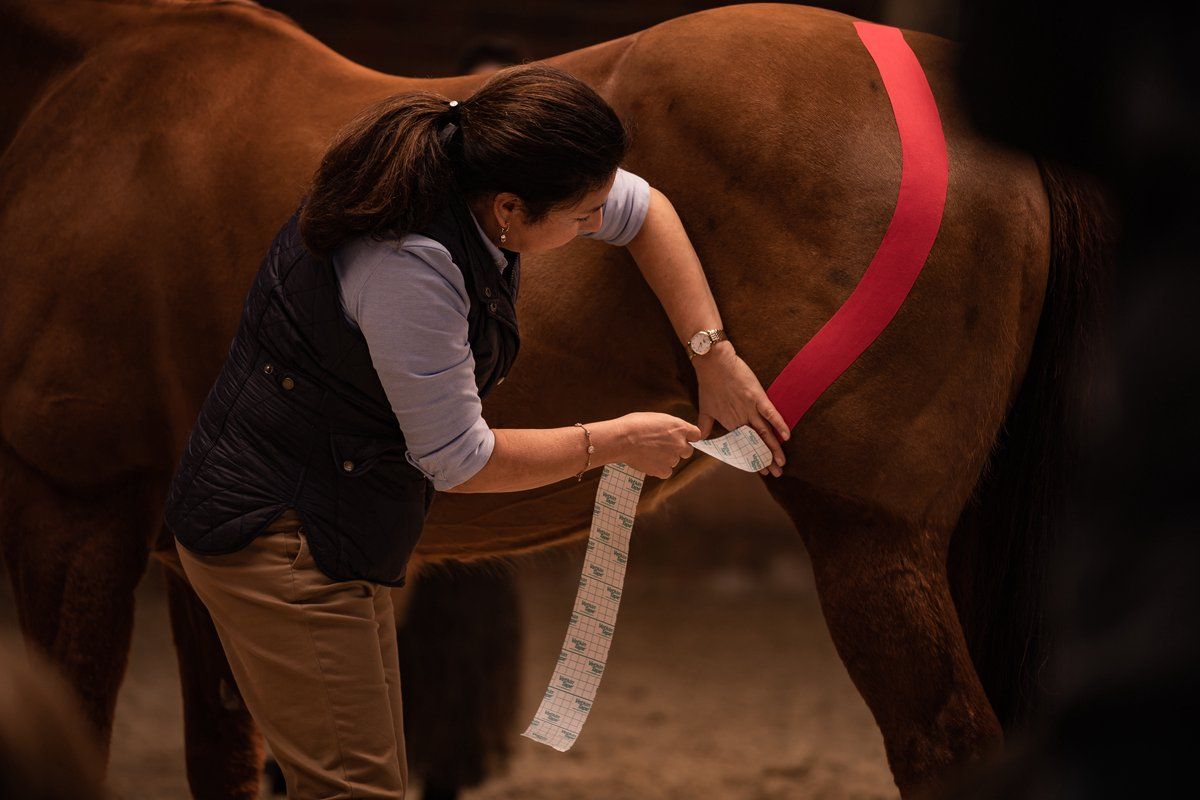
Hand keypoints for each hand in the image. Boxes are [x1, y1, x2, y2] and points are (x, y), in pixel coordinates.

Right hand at [615, 412, 701, 478]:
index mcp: (679, 427)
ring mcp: (672, 458)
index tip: (684, 439)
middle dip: (678, 450)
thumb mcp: (656, 418)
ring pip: (674, 461)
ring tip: (650, 453)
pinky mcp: (663, 470)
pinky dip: (659, 469)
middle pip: (688, 451)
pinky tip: (649, 462)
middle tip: (664, 447)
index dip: (689, 437)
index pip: (696, 434)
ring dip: (666, 459)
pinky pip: (666, 472)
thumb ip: (668, 426)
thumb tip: (670, 431)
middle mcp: (680, 443)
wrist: (623, 439)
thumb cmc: (635, 425)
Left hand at [692, 341, 790, 476]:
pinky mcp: (758, 397)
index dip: (753, 459)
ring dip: (774, 449)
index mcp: (730, 423)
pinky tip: (786, 436)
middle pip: (757, 443)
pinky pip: (770, 413)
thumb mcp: (705, 408)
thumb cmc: (708, 384)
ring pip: (765, 433)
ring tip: (782, 463)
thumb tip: (699, 440)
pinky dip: (779, 424)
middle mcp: (741, 419)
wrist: (714, 363)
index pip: (744, 446)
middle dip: (767, 459)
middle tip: (776, 474)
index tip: (761, 471)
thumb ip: (704, 426)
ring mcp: (750, 408)